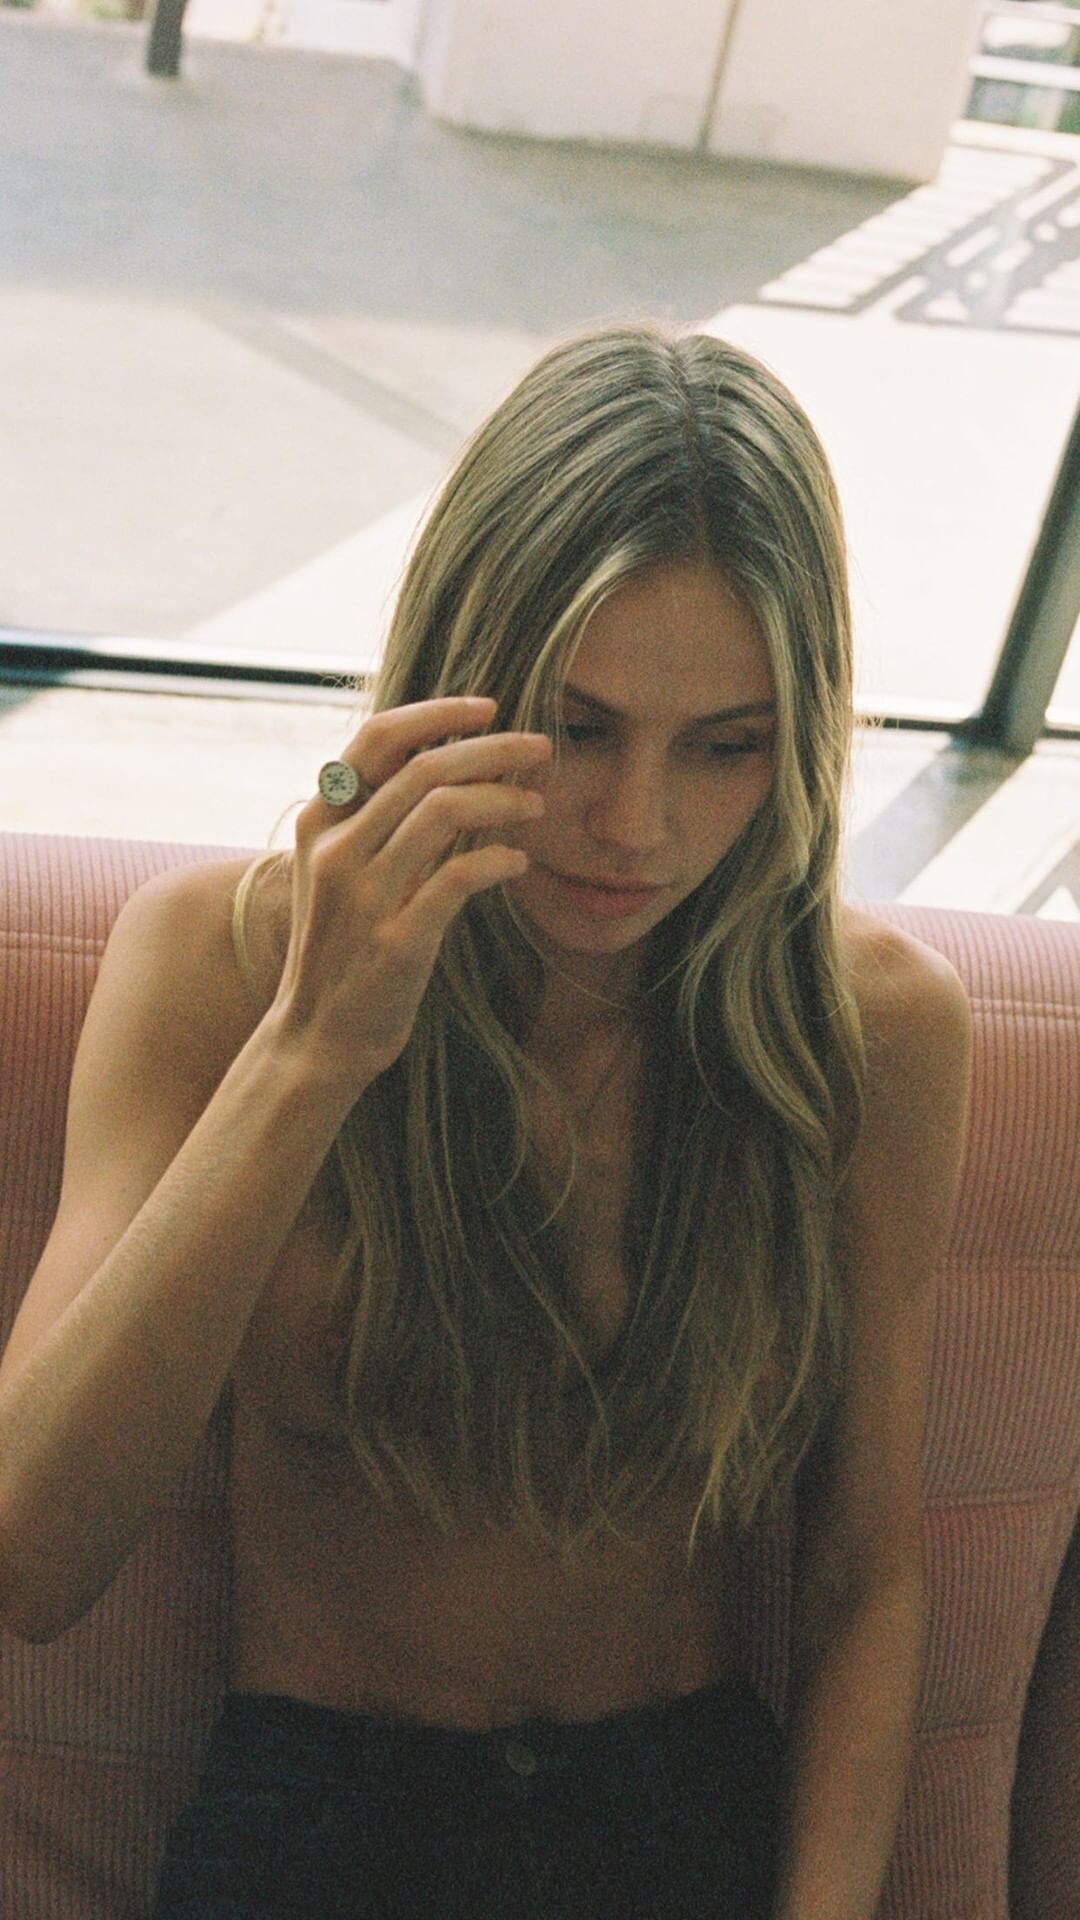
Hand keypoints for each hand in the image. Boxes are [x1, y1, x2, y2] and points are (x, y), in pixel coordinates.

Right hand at [268, 696, 551, 1090]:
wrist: (316, 1038)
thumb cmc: (341, 950)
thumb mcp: (342, 873)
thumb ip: (379, 820)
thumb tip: (446, 764)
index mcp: (319, 823)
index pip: (378, 738)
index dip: (437, 714)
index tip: (488, 707)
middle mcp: (336, 850)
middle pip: (425, 767)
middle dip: (492, 747)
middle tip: (540, 747)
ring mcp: (364, 895)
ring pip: (444, 810)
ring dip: (503, 798)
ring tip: (536, 803)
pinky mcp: (396, 940)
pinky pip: (460, 877)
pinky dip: (499, 859)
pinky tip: (519, 861)